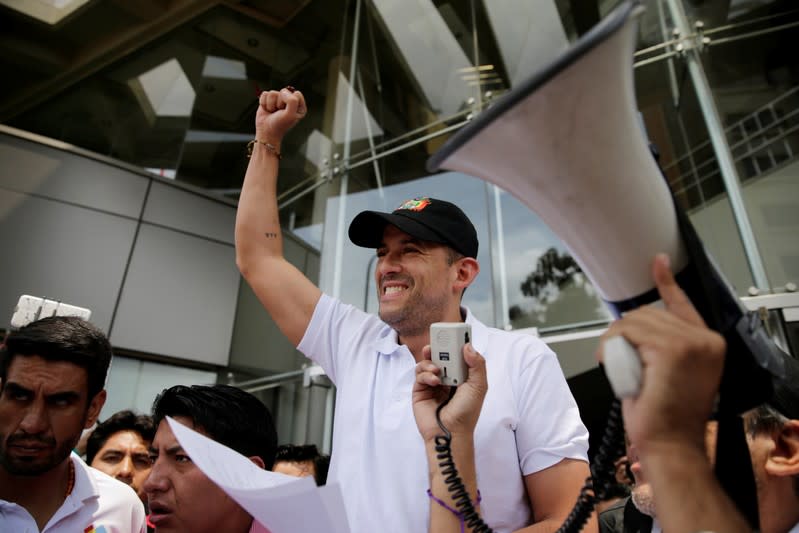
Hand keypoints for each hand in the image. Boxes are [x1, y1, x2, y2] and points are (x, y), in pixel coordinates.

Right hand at [255, 88, 306, 145]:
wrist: (266, 131)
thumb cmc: (280, 124)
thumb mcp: (290, 114)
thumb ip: (292, 101)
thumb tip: (283, 91)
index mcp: (299, 105)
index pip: (296, 94)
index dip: (290, 102)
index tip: (287, 112)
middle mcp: (289, 101)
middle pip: (284, 91)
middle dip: (279, 103)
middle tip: (279, 113)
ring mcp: (278, 99)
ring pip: (273, 93)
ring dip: (271, 105)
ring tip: (273, 112)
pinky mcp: (268, 99)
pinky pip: (265, 94)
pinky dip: (264, 103)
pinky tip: (267, 110)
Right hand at [412, 343, 487, 442]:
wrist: (451, 432)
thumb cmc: (466, 413)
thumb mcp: (478, 386)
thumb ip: (477, 365)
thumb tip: (468, 346)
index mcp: (461, 375)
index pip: (457, 354)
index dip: (454, 344)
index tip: (453, 333)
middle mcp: (446, 377)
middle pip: (439, 355)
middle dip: (438, 347)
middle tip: (438, 342)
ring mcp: (432, 383)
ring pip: (427, 362)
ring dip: (430, 362)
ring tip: (437, 370)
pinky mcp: (420, 390)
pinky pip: (419, 374)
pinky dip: (425, 374)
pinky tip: (434, 381)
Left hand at [597, 254, 725, 454]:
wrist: (669, 444)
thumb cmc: (665, 416)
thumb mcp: (666, 372)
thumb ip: (661, 347)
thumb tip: (635, 329)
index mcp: (708, 343)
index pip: (683, 303)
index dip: (666, 282)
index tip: (658, 262)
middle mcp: (705, 340)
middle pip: (649, 313)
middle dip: (624, 332)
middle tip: (617, 360)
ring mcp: (691, 343)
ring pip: (635, 321)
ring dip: (614, 340)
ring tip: (613, 364)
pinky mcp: (671, 350)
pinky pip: (628, 331)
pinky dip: (611, 344)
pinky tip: (609, 362)